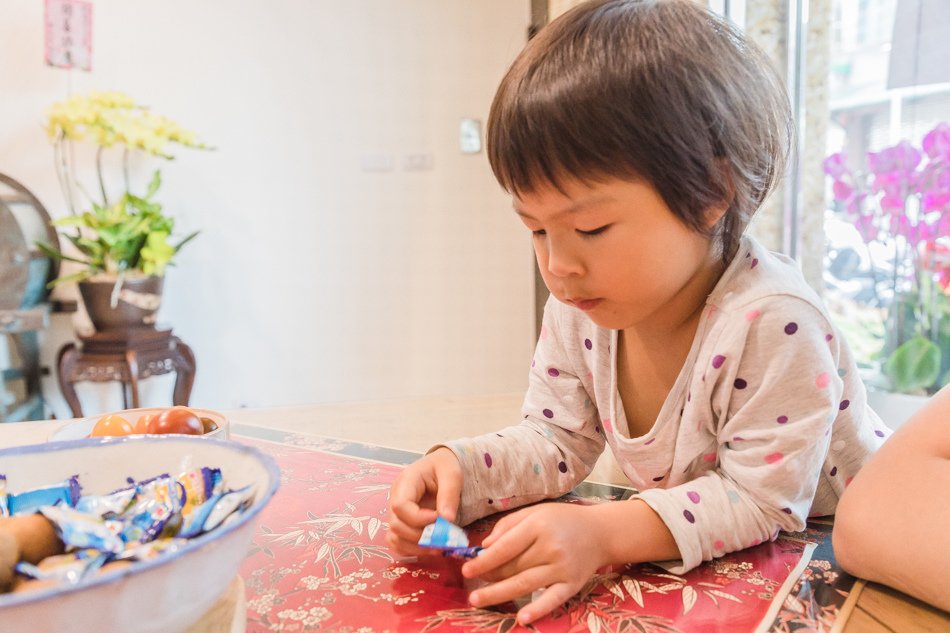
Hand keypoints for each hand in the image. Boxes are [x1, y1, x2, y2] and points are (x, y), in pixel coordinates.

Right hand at [386, 447, 463, 555]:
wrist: (441, 467)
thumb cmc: (445, 467)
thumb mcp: (451, 474)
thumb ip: (449, 494)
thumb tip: (446, 519)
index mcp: (405, 482)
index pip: (400, 506)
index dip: (418, 518)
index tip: (438, 519)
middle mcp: (395, 498)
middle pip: (396, 525)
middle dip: (419, 536)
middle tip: (443, 538)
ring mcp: (396, 513)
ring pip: (395, 538)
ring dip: (416, 547)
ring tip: (438, 547)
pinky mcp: (401, 523)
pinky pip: (397, 543)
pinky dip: (411, 550)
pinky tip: (429, 548)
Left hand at [460, 503, 608, 625]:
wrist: (601, 532)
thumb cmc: (563, 520)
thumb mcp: (535, 512)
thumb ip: (508, 524)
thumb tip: (484, 546)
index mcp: (539, 525)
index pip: (505, 547)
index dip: (484, 561)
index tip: (467, 569)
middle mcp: (551, 547)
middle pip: (513, 567)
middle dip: (489, 578)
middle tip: (471, 586)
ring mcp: (563, 567)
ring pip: (525, 584)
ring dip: (498, 594)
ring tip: (477, 600)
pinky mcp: (572, 584)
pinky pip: (552, 600)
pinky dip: (537, 610)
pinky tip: (521, 618)